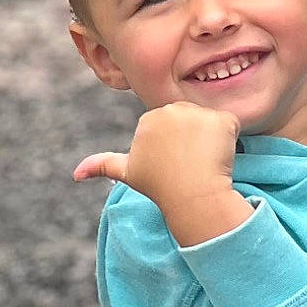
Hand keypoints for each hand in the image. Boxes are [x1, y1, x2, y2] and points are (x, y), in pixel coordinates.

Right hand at [75, 105, 248, 245]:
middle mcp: (170, 109)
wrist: (190, 196)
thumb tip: (75, 174)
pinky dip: (230, 141)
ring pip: (212, 125)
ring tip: (204, 162)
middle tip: (191, 164)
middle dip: (196, 141)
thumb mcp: (128, 173)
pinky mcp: (219, 119)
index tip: (176, 165)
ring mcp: (195, 113)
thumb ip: (102, 166)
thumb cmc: (160, 187)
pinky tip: (219, 157)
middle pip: (193, 122)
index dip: (179, 148)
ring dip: (213, 142)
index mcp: (148, 119)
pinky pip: (231, 127)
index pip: (174, 127)